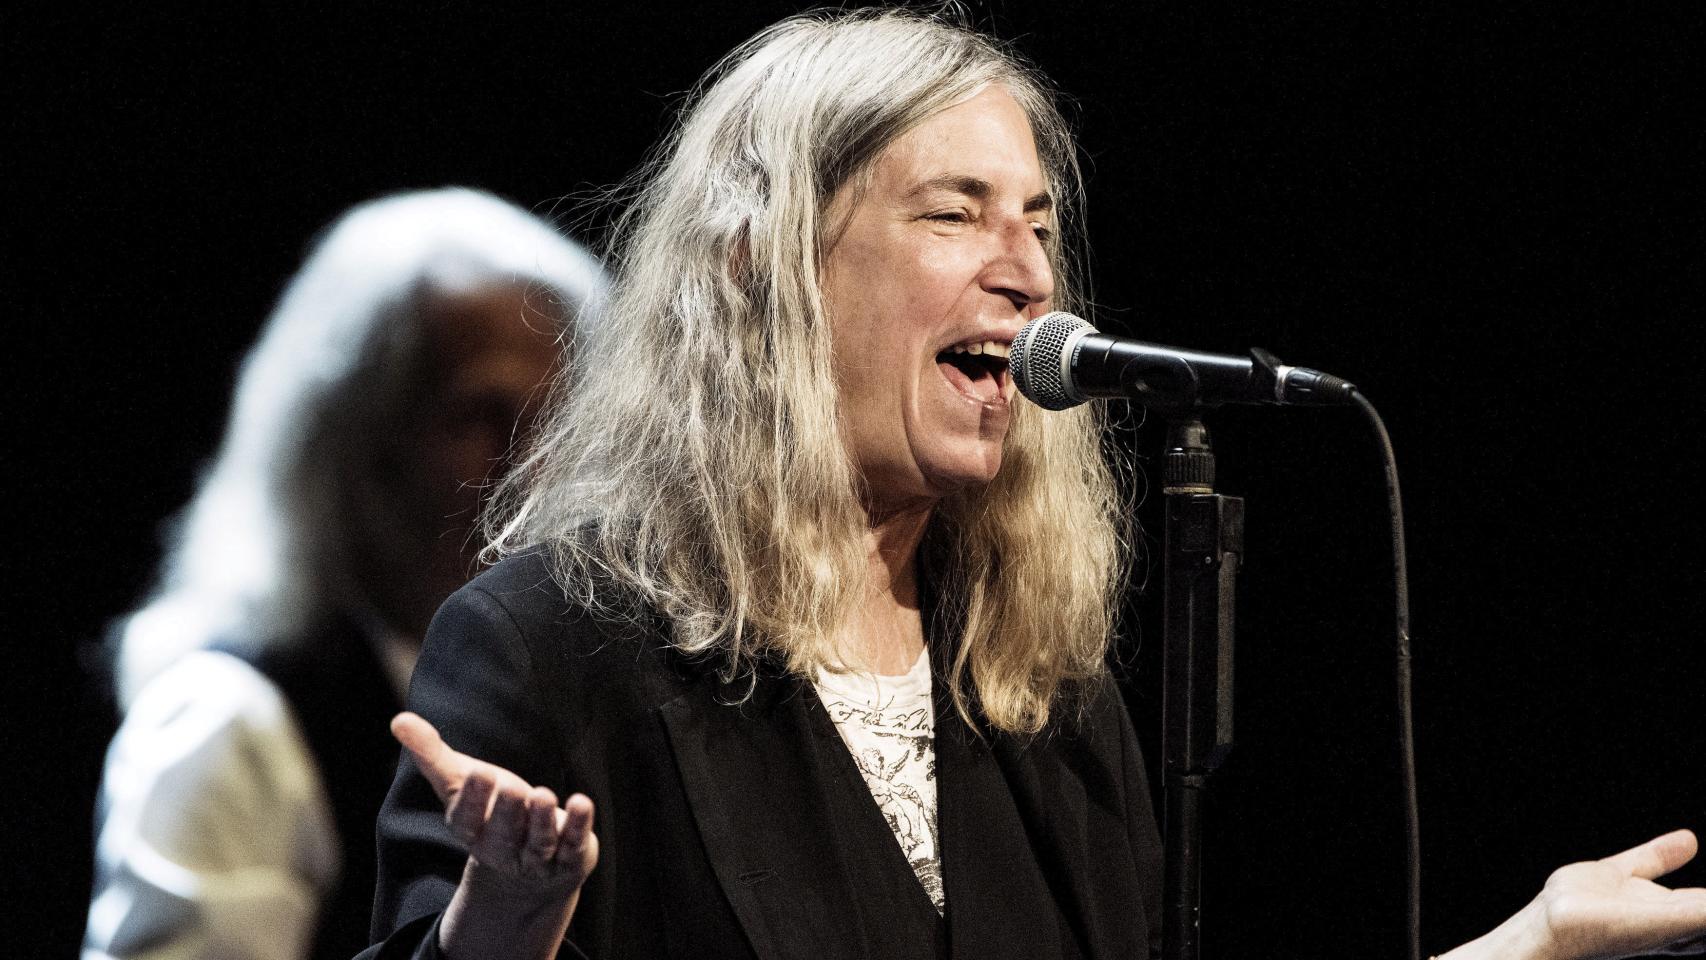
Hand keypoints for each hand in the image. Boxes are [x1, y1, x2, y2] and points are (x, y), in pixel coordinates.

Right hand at [391, 711, 597, 958]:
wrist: (529, 869)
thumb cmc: (490, 812)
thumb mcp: (461, 783)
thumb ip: (432, 755)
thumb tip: (398, 720)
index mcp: (472, 830)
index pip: (467, 820)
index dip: (471, 799)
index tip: (475, 773)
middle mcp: (503, 848)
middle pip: (503, 833)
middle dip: (507, 811)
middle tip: (511, 786)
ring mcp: (537, 856)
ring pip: (538, 842)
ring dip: (542, 820)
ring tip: (544, 795)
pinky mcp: (570, 856)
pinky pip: (575, 843)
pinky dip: (580, 826)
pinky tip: (582, 802)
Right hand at [1445, 829, 1705, 959]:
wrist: (1543, 930)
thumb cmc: (1604, 936)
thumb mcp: (1667, 920)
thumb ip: (1698, 910)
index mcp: (1687, 932)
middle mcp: (1669, 919)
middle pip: (1703, 908)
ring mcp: (1641, 897)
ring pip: (1685, 888)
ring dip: (1697, 886)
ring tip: (1699, 848)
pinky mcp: (1611, 878)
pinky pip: (1647, 861)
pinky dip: (1667, 850)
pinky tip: (1687, 839)